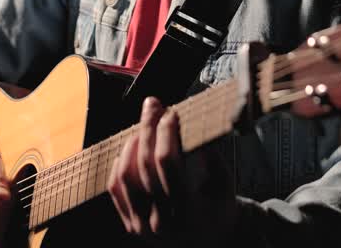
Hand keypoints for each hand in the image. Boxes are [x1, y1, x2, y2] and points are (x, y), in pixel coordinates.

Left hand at [107, 97, 238, 246]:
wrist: (212, 242)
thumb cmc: (220, 207)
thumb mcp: (224, 181)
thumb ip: (207, 153)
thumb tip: (184, 120)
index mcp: (189, 212)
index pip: (167, 162)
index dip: (166, 132)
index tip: (171, 112)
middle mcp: (163, 222)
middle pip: (144, 164)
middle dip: (148, 128)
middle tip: (153, 106)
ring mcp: (143, 227)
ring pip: (125, 175)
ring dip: (132, 144)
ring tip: (143, 126)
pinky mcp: (131, 225)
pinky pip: (116, 188)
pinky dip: (119, 163)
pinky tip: (130, 148)